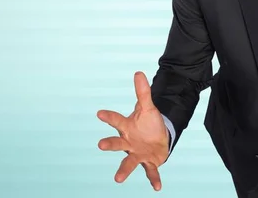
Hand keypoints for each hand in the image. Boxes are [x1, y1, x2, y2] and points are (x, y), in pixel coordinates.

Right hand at [97, 71, 169, 189]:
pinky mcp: (149, 162)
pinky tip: (157, 187)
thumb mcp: (147, 107)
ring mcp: (138, 153)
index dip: (109, 116)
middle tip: (101, 145)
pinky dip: (154, 179)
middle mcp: (129, 142)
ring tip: (117, 179)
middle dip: (110, 144)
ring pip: (129, 161)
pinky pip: (150, 172)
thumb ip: (143, 92)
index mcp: (127, 127)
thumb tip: (139, 72)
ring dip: (124, 169)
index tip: (100, 113)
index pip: (117, 120)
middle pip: (117, 143)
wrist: (157, 138)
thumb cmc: (148, 123)